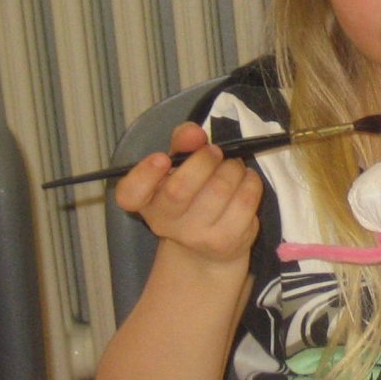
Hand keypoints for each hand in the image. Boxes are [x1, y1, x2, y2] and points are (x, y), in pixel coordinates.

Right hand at [113, 122, 261, 264]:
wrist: (208, 246)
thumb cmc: (191, 196)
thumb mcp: (179, 168)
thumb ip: (181, 144)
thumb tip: (193, 133)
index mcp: (146, 202)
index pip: (130, 194)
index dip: (145, 174)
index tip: (162, 158)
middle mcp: (164, 223)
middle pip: (180, 189)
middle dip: (204, 160)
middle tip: (215, 152)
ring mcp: (196, 236)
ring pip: (219, 190)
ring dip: (232, 167)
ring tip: (232, 165)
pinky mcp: (227, 241)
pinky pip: (245, 201)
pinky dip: (250, 181)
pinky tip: (245, 179)